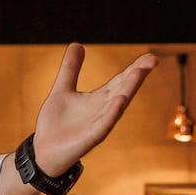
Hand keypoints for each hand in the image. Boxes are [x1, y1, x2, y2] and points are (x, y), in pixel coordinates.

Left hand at [30, 44, 158, 175]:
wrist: (43, 151)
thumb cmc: (56, 124)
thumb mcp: (62, 89)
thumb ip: (71, 69)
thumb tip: (77, 44)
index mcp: (98, 99)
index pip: (120, 81)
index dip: (134, 69)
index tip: (150, 56)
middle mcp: (103, 110)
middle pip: (123, 89)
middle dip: (136, 75)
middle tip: (152, 60)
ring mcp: (98, 124)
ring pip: (117, 105)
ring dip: (128, 89)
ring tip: (138, 73)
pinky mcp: (90, 138)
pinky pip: (104, 124)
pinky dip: (112, 112)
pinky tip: (120, 100)